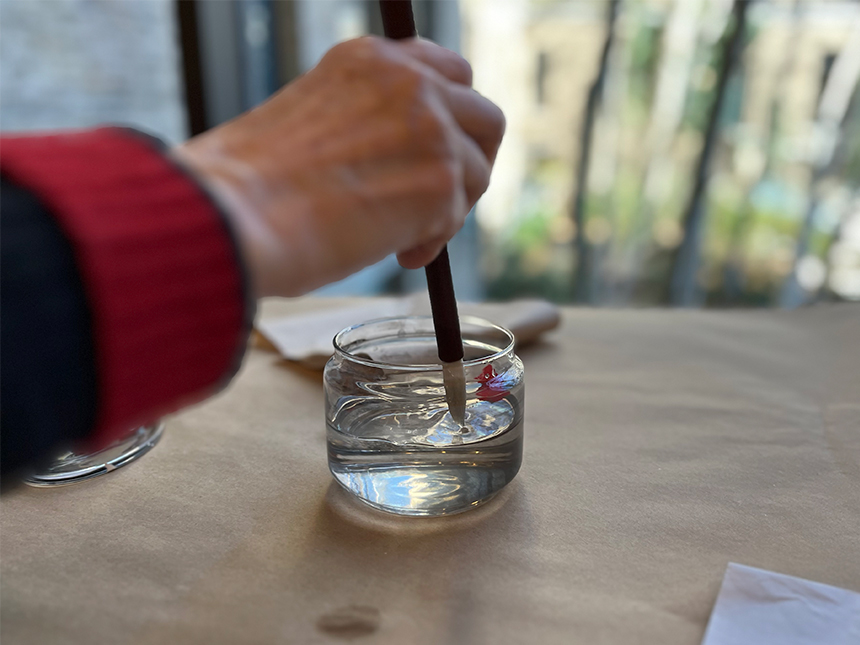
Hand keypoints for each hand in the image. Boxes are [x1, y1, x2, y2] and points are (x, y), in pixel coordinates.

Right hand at [173, 36, 504, 297]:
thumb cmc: (253, 185)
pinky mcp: (440, 181)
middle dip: (470, 161)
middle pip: (484, 116)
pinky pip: (457, 218)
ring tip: (402, 236)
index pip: (445, 72)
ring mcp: (430, 129)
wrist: (233, 215)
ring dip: (449, 209)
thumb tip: (404, 161)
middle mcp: (409, 82)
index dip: (450, 117)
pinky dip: (432, 243)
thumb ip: (368, 122)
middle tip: (438, 198)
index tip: (435, 150)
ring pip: (478, 171)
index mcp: (370, 59)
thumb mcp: (314, 119)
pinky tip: (395, 254)